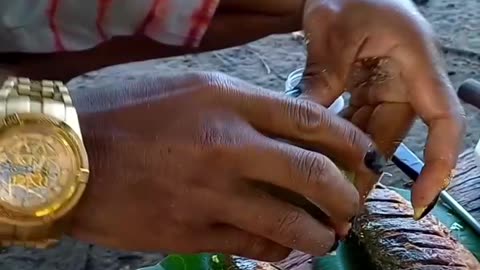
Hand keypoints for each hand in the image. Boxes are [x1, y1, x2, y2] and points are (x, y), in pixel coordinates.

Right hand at [69, 72, 374, 259]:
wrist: (71, 157)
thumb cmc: (130, 113)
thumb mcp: (192, 89)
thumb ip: (246, 106)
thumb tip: (293, 131)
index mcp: (227, 101)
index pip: (309, 121)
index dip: (350, 140)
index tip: (367, 156)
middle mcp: (226, 145)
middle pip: (312, 173)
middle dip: (347, 193)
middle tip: (355, 202)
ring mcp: (211, 193)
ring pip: (290, 221)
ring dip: (322, 233)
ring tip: (331, 234)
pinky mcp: (192, 232)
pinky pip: (254, 247)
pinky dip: (279, 251)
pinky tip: (285, 249)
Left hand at [299, 0, 465, 218]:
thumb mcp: (332, 32)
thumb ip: (324, 78)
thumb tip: (305, 126)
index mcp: (416, 63)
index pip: (443, 119)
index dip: (439, 161)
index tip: (423, 197)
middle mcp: (407, 82)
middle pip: (392, 136)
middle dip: (368, 170)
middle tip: (341, 202)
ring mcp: (386, 88)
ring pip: (371, 134)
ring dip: (350, 159)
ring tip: (326, 188)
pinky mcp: (367, 90)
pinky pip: (356, 122)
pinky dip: (338, 139)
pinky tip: (318, 157)